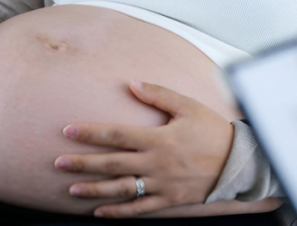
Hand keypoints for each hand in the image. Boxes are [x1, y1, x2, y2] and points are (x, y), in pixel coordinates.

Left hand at [55, 81, 236, 217]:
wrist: (238, 161)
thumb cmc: (213, 131)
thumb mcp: (189, 106)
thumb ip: (159, 95)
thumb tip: (132, 83)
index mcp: (158, 138)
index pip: (117, 135)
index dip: (91, 133)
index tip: (68, 131)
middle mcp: (156, 163)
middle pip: (112, 163)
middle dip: (82, 163)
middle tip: (58, 162)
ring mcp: (161, 184)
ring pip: (121, 188)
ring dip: (94, 190)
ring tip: (71, 189)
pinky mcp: (168, 199)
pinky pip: (139, 208)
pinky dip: (118, 212)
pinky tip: (99, 212)